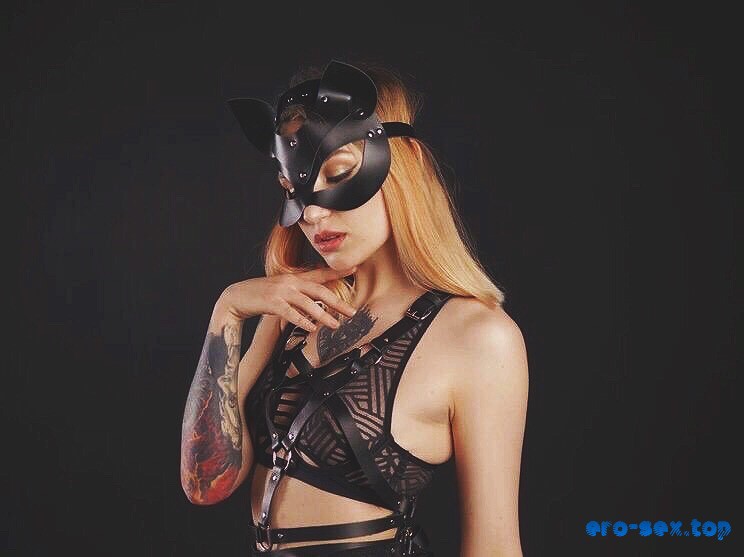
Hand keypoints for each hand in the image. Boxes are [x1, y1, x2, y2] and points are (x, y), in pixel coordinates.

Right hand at [217, 266, 357, 330]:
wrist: (236, 296)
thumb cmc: (262, 295)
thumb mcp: (283, 290)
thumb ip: (299, 294)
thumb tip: (316, 304)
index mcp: (294, 278)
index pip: (320, 274)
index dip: (337, 272)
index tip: (354, 269)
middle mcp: (290, 282)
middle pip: (319, 291)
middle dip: (338, 302)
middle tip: (352, 312)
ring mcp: (281, 292)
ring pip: (308, 303)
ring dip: (323, 315)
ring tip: (336, 325)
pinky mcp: (272, 303)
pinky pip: (291, 313)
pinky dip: (302, 320)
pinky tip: (312, 328)